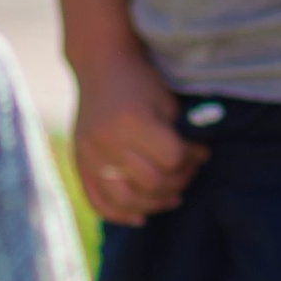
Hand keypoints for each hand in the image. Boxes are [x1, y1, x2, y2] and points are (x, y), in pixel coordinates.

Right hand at [72, 58, 201, 226]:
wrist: (100, 65)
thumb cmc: (140, 80)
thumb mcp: (165, 100)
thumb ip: (178, 134)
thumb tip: (194, 164)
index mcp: (131, 122)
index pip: (171, 158)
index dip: (192, 158)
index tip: (201, 152)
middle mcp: (106, 142)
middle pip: (151, 183)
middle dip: (178, 181)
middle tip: (188, 171)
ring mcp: (89, 156)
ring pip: (126, 201)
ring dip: (154, 203)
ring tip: (171, 196)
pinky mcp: (79, 164)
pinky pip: (98, 203)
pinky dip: (120, 215)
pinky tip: (140, 215)